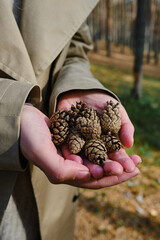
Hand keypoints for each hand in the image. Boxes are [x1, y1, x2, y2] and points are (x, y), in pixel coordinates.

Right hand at [20, 92, 140, 188]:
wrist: (23, 120)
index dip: (110, 177)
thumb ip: (62, 169)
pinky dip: (106, 148)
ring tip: (132, 156)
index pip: (91, 181)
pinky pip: (95, 148)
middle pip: (99, 172)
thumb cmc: (29, 136)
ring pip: (99, 160)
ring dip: (115, 159)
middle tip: (137, 165)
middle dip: (118, 170)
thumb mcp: (42, 153)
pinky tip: (116, 144)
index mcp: (64, 173)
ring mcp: (73, 155)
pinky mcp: (75, 143)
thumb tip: (87, 174)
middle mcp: (71, 167)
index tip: (127, 171)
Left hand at [57, 90, 140, 185]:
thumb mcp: (116, 112)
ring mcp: (78, 143)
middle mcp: (92, 146)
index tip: (131, 168)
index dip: (123, 162)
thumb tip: (130, 144)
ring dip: (90, 166)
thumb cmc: (102, 102)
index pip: (115, 156)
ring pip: (83, 158)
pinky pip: (66, 147)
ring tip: (96, 172)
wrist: (81, 90)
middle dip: (107, 167)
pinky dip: (70, 154)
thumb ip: (124, 126)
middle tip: (113, 172)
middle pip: (99, 161)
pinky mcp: (64, 138)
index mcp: (105, 143)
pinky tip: (75, 160)